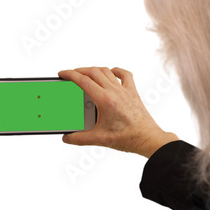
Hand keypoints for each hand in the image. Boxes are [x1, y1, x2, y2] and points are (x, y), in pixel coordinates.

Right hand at [58, 67, 178, 157]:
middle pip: (93, 72)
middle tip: (70, 75)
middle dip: (79, 70)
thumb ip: (80, 139)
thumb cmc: (127, 138)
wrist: (147, 138)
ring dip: (94, 70)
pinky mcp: (133, 92)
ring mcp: (125, 90)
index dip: (70, 75)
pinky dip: (116, 71)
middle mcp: (115, 91)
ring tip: (86, 74)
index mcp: (105, 100)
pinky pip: (125, 75)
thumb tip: (67, 138)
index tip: (62, 74)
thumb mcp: (99, 139)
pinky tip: (111, 72)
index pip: (83, 81)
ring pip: (106, 71)